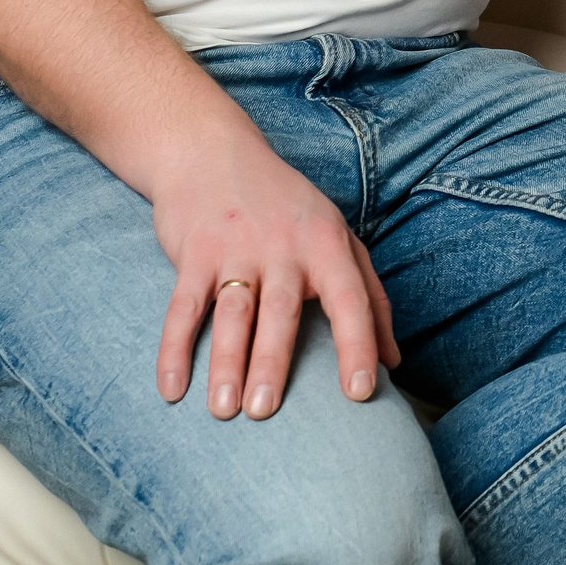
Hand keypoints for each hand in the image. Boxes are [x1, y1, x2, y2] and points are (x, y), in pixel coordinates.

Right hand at [152, 132, 401, 417]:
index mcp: (326, 244)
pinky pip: (182, 307)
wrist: (212, 152)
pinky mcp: (193, 253)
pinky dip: (174, 348)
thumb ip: (370, 295)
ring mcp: (235, 248)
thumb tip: (394, 359)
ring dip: (226, 363)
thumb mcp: (336, 236)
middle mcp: (283, 246)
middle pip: (280, 311)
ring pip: (232, 312)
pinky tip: (171, 389)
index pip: (350, 299)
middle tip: (266, 412)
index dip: (359, 345)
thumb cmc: (285, 206)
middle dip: (273, 363)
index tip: (362, 393)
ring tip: (224, 410)